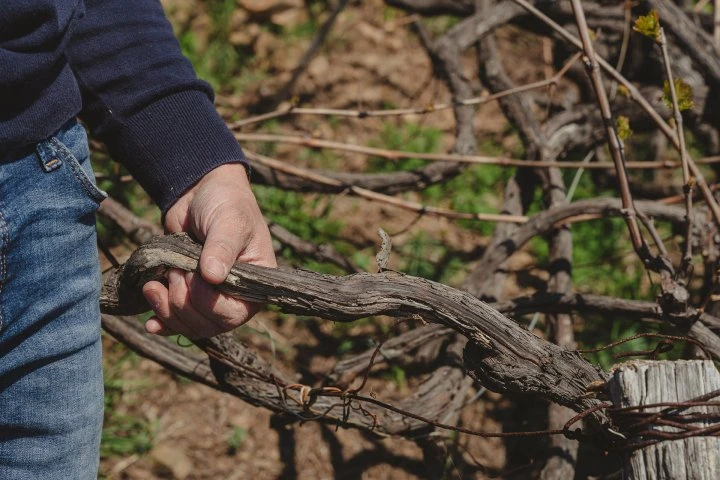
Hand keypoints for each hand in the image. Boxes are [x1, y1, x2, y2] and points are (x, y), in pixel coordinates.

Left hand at [141, 163, 275, 337]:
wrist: (201, 191)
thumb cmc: (226, 203)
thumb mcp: (229, 221)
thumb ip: (222, 247)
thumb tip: (213, 277)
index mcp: (255, 284)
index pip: (233, 314)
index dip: (207, 301)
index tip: (191, 274)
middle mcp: (236, 297)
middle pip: (208, 324)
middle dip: (183, 302)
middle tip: (175, 271)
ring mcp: (211, 298)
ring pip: (190, 326)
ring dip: (167, 309)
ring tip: (154, 285)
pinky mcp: (189, 294)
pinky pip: (177, 322)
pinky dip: (162, 323)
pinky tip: (150, 323)